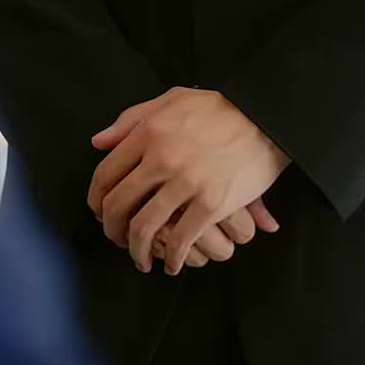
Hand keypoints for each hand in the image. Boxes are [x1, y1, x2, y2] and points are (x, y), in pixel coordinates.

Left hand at [89, 87, 290, 275]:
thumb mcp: (171, 99)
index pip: (105, 174)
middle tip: (117, 240)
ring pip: (144, 228)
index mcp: (149, 132)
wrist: (268, 117)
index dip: (96, 200)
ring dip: (137, 251)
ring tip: (141, 259)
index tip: (100, 213)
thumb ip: (131, 119)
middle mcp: (161, 158)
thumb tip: (98, 142)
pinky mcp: (211, 203)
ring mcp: (186, 182)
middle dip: (112, 230)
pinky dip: (171, 258)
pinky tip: (172, 264)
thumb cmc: (220, 107)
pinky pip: (181, 240)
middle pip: (119, 205)